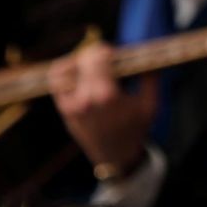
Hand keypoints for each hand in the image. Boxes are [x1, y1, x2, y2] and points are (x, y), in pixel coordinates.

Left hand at [48, 41, 155, 176]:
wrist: (115, 156)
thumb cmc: (135, 129)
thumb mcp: (150, 103)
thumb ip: (149, 75)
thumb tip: (146, 51)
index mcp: (106, 96)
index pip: (98, 57)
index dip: (107, 50)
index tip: (116, 54)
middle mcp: (84, 99)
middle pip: (83, 59)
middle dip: (96, 54)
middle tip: (106, 58)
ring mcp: (70, 105)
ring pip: (65, 67)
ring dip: (78, 61)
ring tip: (91, 64)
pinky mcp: (63, 109)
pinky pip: (56, 81)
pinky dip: (65, 71)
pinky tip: (79, 71)